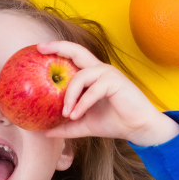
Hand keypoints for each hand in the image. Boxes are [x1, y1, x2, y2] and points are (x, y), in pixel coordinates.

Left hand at [38, 41, 178, 146]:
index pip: (74, 56)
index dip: (58, 49)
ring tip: (66, 113)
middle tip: (41, 49)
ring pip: (81, 76)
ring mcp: (108, 74)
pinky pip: (93, 90)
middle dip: (59, 47)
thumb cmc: (114, 122)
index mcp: (93, 75)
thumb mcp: (84, 125)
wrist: (139, 128)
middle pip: (78, 50)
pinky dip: (82, 103)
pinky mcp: (116, 82)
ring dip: (70, 95)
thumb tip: (45, 133)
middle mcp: (100, 70)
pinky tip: (75, 116)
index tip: (39, 48)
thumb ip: (66, 127)